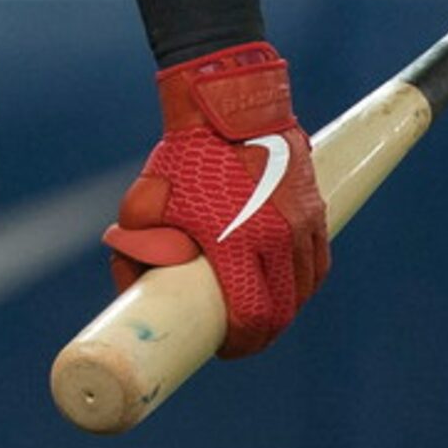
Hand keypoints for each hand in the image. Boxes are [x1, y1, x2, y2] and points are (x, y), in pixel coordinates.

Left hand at [103, 43, 327, 357]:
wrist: (229, 101)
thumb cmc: (185, 151)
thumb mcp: (148, 198)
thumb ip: (135, 244)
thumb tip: (129, 280)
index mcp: (236, 240)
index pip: (253, 315)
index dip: (242, 342)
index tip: (225, 346)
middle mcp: (277, 236)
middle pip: (284, 311)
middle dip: (263, 334)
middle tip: (242, 338)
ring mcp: (302, 221)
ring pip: (305, 287)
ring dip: (287, 308)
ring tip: (262, 313)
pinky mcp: (314, 206)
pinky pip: (317, 260)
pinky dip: (305, 281)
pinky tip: (288, 286)